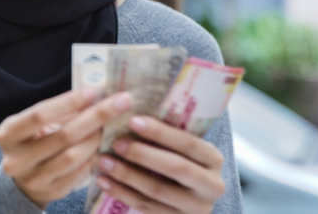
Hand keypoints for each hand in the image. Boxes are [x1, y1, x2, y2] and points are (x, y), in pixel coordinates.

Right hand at [0, 89, 132, 208]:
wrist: (24, 180)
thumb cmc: (36, 140)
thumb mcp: (38, 124)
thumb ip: (61, 111)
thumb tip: (98, 94)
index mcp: (8, 134)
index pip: (40, 114)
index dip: (68, 101)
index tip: (94, 91)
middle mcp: (16, 159)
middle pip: (63, 135)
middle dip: (97, 116)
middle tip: (122, 101)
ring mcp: (33, 179)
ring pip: (74, 156)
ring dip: (96, 138)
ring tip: (109, 125)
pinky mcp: (51, 193)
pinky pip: (80, 172)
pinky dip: (94, 156)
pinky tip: (103, 145)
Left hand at [95, 116, 225, 213]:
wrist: (189, 202)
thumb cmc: (181, 163)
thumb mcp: (185, 151)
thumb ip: (170, 136)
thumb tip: (135, 112)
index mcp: (214, 159)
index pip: (188, 143)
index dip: (160, 132)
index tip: (133, 121)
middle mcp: (212, 185)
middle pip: (175, 167)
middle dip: (142, 154)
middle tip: (116, 143)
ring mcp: (196, 208)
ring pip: (157, 190)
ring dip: (126, 175)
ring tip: (103, 161)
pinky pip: (146, 207)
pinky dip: (122, 193)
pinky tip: (105, 181)